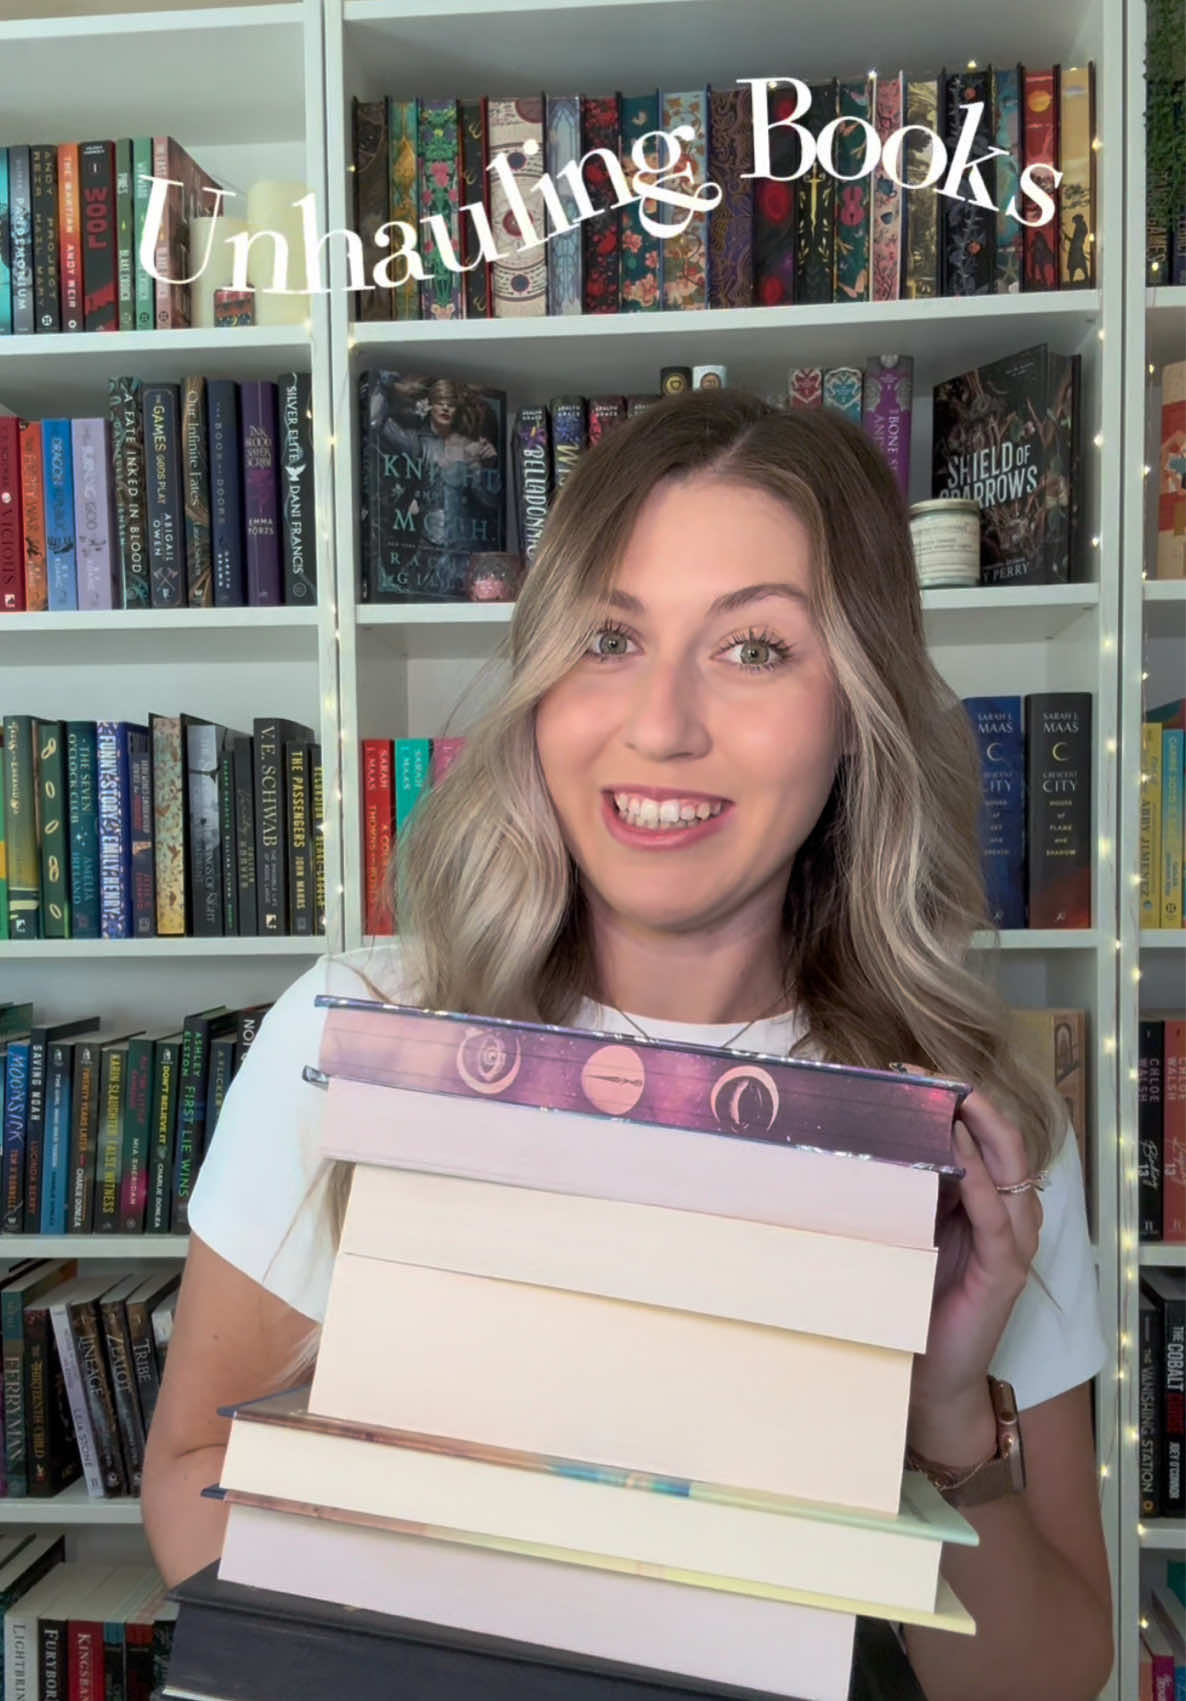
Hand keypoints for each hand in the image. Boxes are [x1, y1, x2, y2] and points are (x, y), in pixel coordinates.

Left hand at [909, 1087, 1043, 1460]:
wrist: (927, 1379)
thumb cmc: (911, 1301)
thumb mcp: (906, 1232)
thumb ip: (903, 1190)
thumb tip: (860, 1139)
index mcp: (985, 1202)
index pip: (983, 1135)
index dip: (957, 1098)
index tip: (912, 1070)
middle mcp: (1007, 1216)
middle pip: (1006, 1142)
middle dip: (973, 1100)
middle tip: (929, 1072)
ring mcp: (1011, 1243)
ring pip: (1011, 1169)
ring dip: (982, 1129)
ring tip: (952, 1097)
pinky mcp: (1004, 1273)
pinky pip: (998, 1217)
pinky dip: (983, 1180)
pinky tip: (960, 1154)